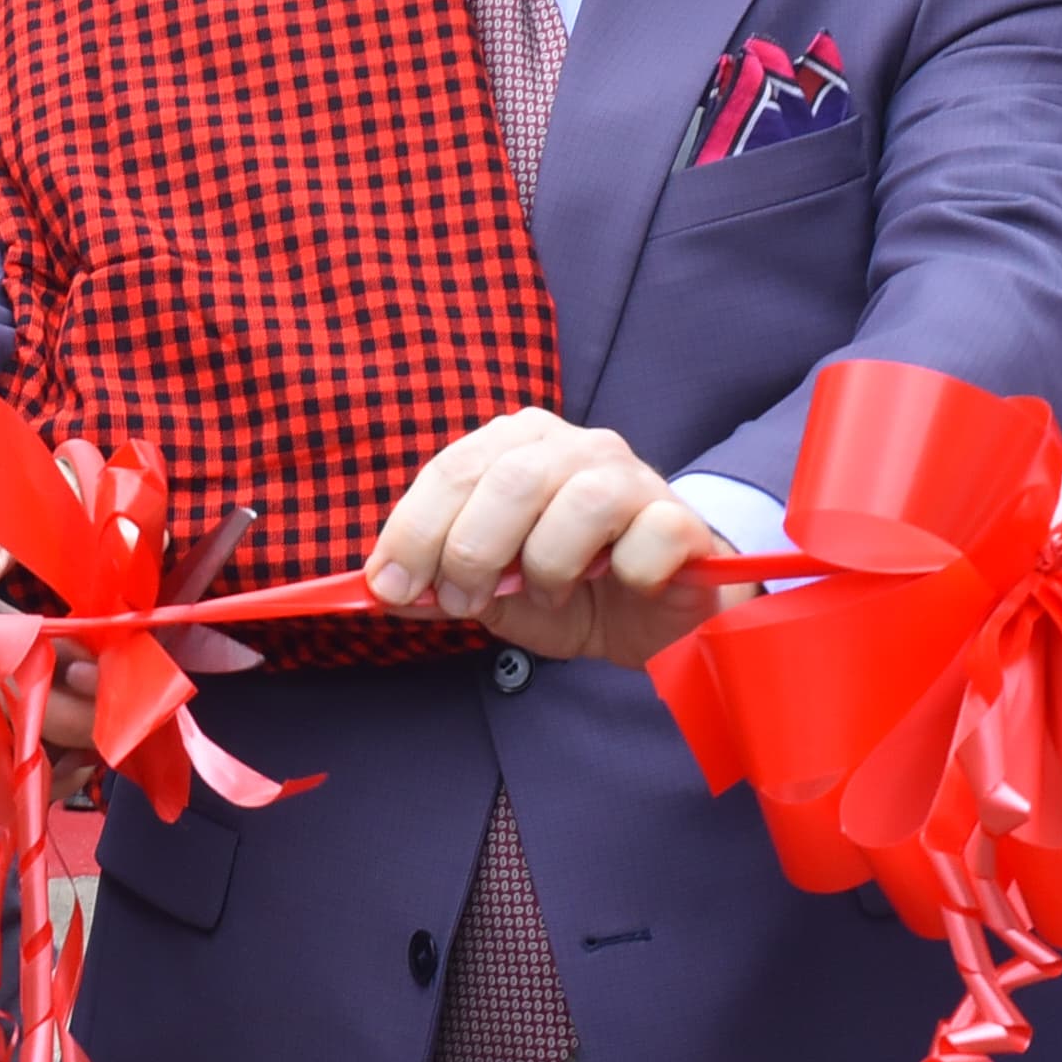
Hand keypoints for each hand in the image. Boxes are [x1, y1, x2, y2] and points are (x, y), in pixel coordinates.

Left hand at [364, 410, 730, 667]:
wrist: (658, 617)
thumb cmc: (570, 592)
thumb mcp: (492, 594)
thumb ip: (440, 584)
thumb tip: (382, 590)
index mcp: (518, 445)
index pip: (452, 470)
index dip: (413, 529)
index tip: (389, 586)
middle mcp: (575, 446)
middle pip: (508, 480)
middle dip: (470, 551)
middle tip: (461, 603)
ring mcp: (633, 476)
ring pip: (578, 503)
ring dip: (548, 566)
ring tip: (548, 594)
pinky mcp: (680, 518)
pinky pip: (645, 538)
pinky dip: (624, 572)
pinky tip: (621, 584)